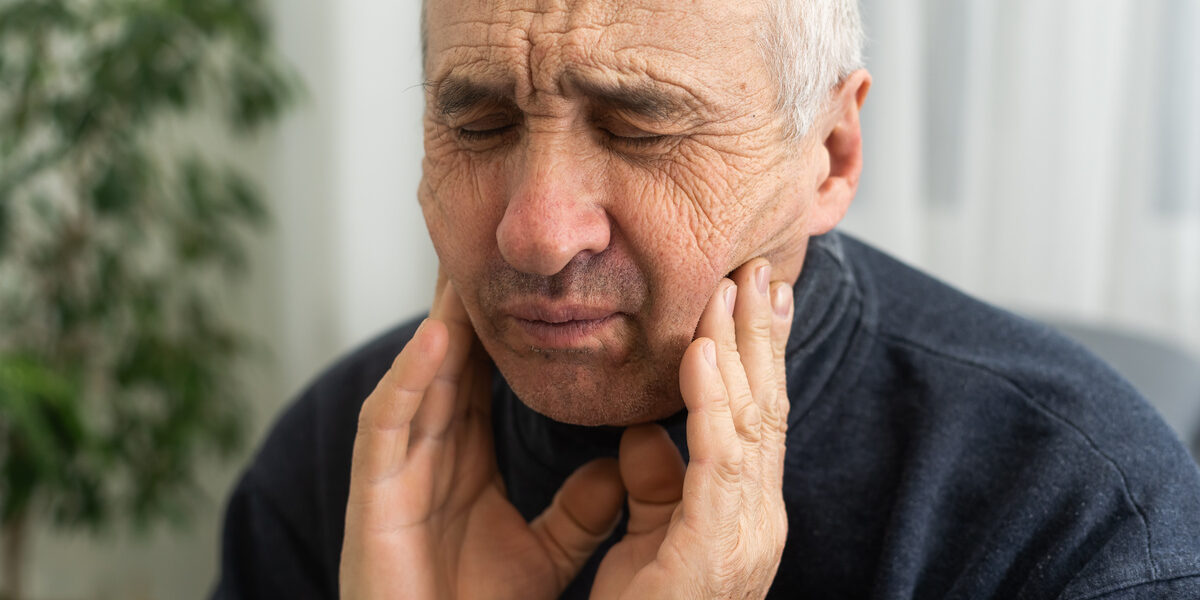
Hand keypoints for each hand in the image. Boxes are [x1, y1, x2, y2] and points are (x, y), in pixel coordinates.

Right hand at [339, 274, 626, 598]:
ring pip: (417, 382)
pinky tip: (439, 338)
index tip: (534, 282)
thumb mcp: (542, 555)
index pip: (484, 381)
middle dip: (464, 308)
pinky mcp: (373, 499)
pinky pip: (388, 426)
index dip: (503, 332)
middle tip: (487, 246)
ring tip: (461, 269)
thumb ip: (578, 513)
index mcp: (463, 465)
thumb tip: (620, 469)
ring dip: (438, 326)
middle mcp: (426, 458)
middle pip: (448, 366)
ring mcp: (396, 475)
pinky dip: (411, 380)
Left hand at [591, 258, 794, 599]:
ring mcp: (747, 533)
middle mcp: (759, 517)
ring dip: (741, 349)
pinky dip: (711, 403)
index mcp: (746, 512)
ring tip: (733, 285)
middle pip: (768, 407)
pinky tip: (700, 354)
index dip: (757, 354)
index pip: (757, 417)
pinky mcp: (716, 547)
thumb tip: (643, 431)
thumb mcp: (648, 540)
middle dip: (763, 334)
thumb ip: (654, 484)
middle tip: (762, 266)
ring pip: (751, 422)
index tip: (756, 294)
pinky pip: (717, 461)